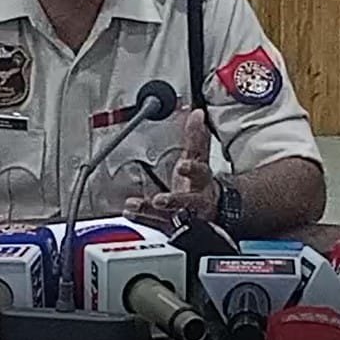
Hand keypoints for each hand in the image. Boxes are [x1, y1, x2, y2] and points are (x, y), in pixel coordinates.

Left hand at [123, 109, 219, 231]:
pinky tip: (129, 212)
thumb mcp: (199, 159)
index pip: (201, 173)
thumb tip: (196, 113)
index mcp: (202, 181)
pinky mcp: (171, 226)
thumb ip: (196, 138)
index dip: (192, 170)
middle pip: (188, 202)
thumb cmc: (200, 183)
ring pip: (169, 216)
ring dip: (151, 212)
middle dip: (174, 201)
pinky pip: (156, 223)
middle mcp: (195, 201)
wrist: (210, 210)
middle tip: (160, 200)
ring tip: (134, 205)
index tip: (182, 166)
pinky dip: (142, 218)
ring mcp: (184, 216)